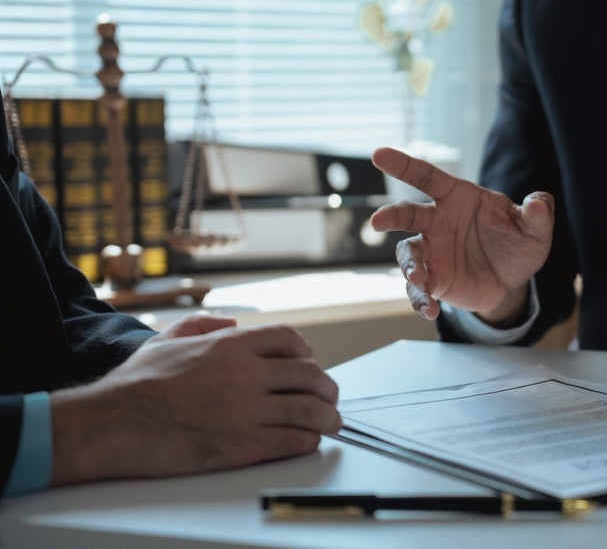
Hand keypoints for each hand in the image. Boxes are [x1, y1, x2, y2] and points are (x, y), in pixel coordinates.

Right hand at [49, 315, 340, 485]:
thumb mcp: (167, 339)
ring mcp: (247, 411)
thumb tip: (232, 325)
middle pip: (310, 375)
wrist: (113, 424)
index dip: (306, 352)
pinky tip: (307, 442)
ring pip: (310, 411)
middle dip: (326, 387)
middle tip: (329, 397)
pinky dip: (307, 441)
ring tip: (330, 423)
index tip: (309, 362)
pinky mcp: (243, 446)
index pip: (289, 340)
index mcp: (231, 347)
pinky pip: (293, 442)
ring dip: (327, 417)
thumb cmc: (134, 385)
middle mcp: (246, 375)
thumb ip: (203, 325)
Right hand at [369, 147, 554, 325]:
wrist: (512, 278)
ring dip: (410, 267)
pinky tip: (431, 310)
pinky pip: (418, 289)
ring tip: (420, 280)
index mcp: (457, 198)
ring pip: (408, 254)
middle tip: (378, 221)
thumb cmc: (518, 241)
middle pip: (406, 214)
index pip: (427, 177)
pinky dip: (420, 300)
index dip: (403, 165)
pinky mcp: (433, 279)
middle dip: (390, 216)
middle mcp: (437, 221)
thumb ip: (537, 214)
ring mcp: (431, 251)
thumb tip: (540, 203)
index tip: (379, 154)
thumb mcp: (534, 230)